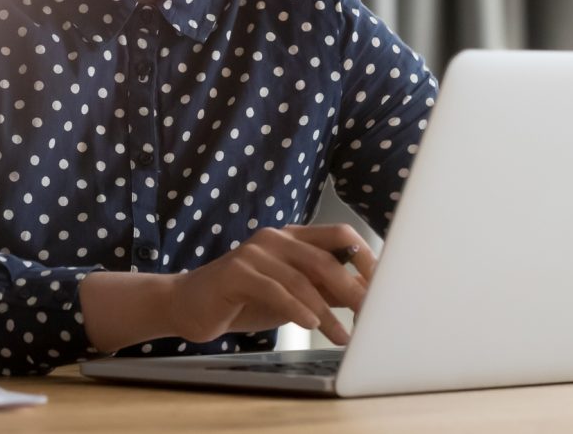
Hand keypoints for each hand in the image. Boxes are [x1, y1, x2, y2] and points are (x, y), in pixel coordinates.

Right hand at [169, 224, 376, 345]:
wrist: (189, 304)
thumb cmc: (243, 299)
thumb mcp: (290, 294)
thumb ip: (322, 289)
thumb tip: (363, 293)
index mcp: (293, 237)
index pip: (340, 235)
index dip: (365, 258)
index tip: (384, 287)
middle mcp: (276, 238)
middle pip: (325, 258)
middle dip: (352, 289)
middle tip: (371, 316)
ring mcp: (254, 252)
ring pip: (302, 279)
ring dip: (327, 313)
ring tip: (342, 337)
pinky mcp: (236, 271)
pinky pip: (274, 289)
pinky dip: (297, 308)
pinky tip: (310, 324)